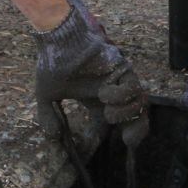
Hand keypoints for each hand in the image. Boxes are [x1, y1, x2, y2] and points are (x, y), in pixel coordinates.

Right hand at [33, 0, 148, 147]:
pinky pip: (133, 86)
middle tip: (126, 141)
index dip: (109, 138)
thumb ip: (48, 115)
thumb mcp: (47, 95)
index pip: (113, 124)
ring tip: (108, 114)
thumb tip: (51, 136)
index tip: (94, 149)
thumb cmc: (53, 62)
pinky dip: (121, 96)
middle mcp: (113, 91)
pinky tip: (104, 95)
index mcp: (99, 99)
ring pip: (140, 102)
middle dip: (136, 131)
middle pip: (136, 116)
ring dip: (126, 114)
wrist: (57, 38)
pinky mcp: (122, 67)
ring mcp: (119, 79)